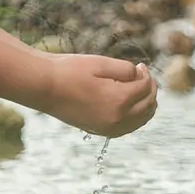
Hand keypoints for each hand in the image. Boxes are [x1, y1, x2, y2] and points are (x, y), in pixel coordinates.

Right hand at [37, 54, 156, 137]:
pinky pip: (128, 127)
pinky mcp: (100, 131)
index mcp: (119, 100)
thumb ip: (126, 70)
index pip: (145, 88)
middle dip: (150, 89)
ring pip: (141, 120)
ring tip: (139, 89)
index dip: (146, 74)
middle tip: (143, 75)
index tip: (140, 65)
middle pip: (148, 106)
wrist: (44, 87)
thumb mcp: (101, 62)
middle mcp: (117, 119)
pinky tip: (131, 105)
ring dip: (146, 104)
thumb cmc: (70, 71)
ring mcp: (109, 128)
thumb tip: (139, 75)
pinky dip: (136, 117)